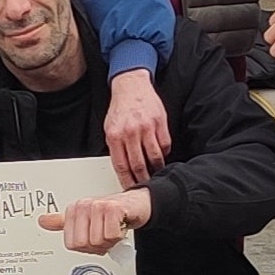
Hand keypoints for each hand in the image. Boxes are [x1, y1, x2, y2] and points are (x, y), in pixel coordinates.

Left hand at [41, 186, 154, 253]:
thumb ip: (63, 222)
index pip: (72, 244)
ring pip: (98, 240)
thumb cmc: (110, 213)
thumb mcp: (84, 219)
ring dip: (109, 240)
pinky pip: (111, 235)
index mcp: (73, 210)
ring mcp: (97, 206)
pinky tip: (119, 226)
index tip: (93, 237)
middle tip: (105, 235)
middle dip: (98, 245)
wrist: (135, 204)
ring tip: (112, 230)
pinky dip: (118, 235)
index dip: (86, 247)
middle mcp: (83, 206)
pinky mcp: (113, 208)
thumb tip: (43, 221)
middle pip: (84, 244)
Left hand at [103, 70, 171, 187]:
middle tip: (146, 185)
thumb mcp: (109, 128)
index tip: (131, 188)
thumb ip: (115, 147)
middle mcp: (130, 132)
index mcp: (115, 136)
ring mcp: (146, 127)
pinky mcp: (160, 122)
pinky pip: (165, 144)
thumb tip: (122, 168)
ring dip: (156, 168)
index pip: (121, 166)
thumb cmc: (120, 108)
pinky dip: (164, 153)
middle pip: (138, 164)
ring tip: (156, 172)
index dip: (127, 181)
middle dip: (143, 179)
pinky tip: (161, 155)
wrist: (131, 86)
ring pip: (154, 157)